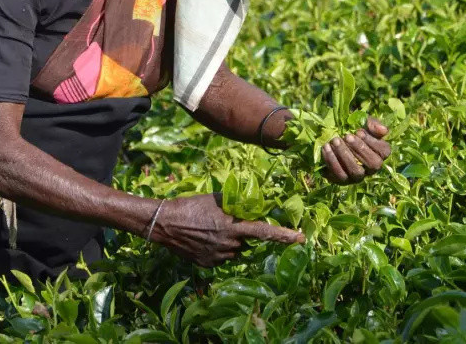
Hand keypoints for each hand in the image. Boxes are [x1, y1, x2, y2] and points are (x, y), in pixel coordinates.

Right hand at [148, 193, 304, 266]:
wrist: (165, 223)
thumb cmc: (191, 206)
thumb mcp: (216, 200)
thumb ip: (235, 206)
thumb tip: (248, 205)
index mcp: (233, 227)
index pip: (264, 232)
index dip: (284, 236)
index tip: (301, 239)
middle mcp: (229, 245)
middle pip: (246, 242)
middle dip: (240, 234)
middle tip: (223, 222)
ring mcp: (218, 257)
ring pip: (233, 251)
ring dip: (228, 242)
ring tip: (208, 229)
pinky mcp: (207, 265)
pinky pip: (220, 258)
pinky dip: (216, 250)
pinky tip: (202, 239)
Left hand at [322, 117, 391, 184]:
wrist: (332, 138)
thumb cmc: (352, 130)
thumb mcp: (363, 123)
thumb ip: (374, 125)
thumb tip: (384, 130)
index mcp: (380, 154)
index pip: (384, 151)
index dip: (372, 142)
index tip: (359, 131)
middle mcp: (371, 169)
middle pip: (373, 164)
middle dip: (360, 149)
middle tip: (347, 136)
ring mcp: (357, 176)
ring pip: (356, 171)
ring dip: (345, 155)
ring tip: (335, 140)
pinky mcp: (342, 180)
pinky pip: (339, 174)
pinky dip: (332, 160)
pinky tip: (326, 147)